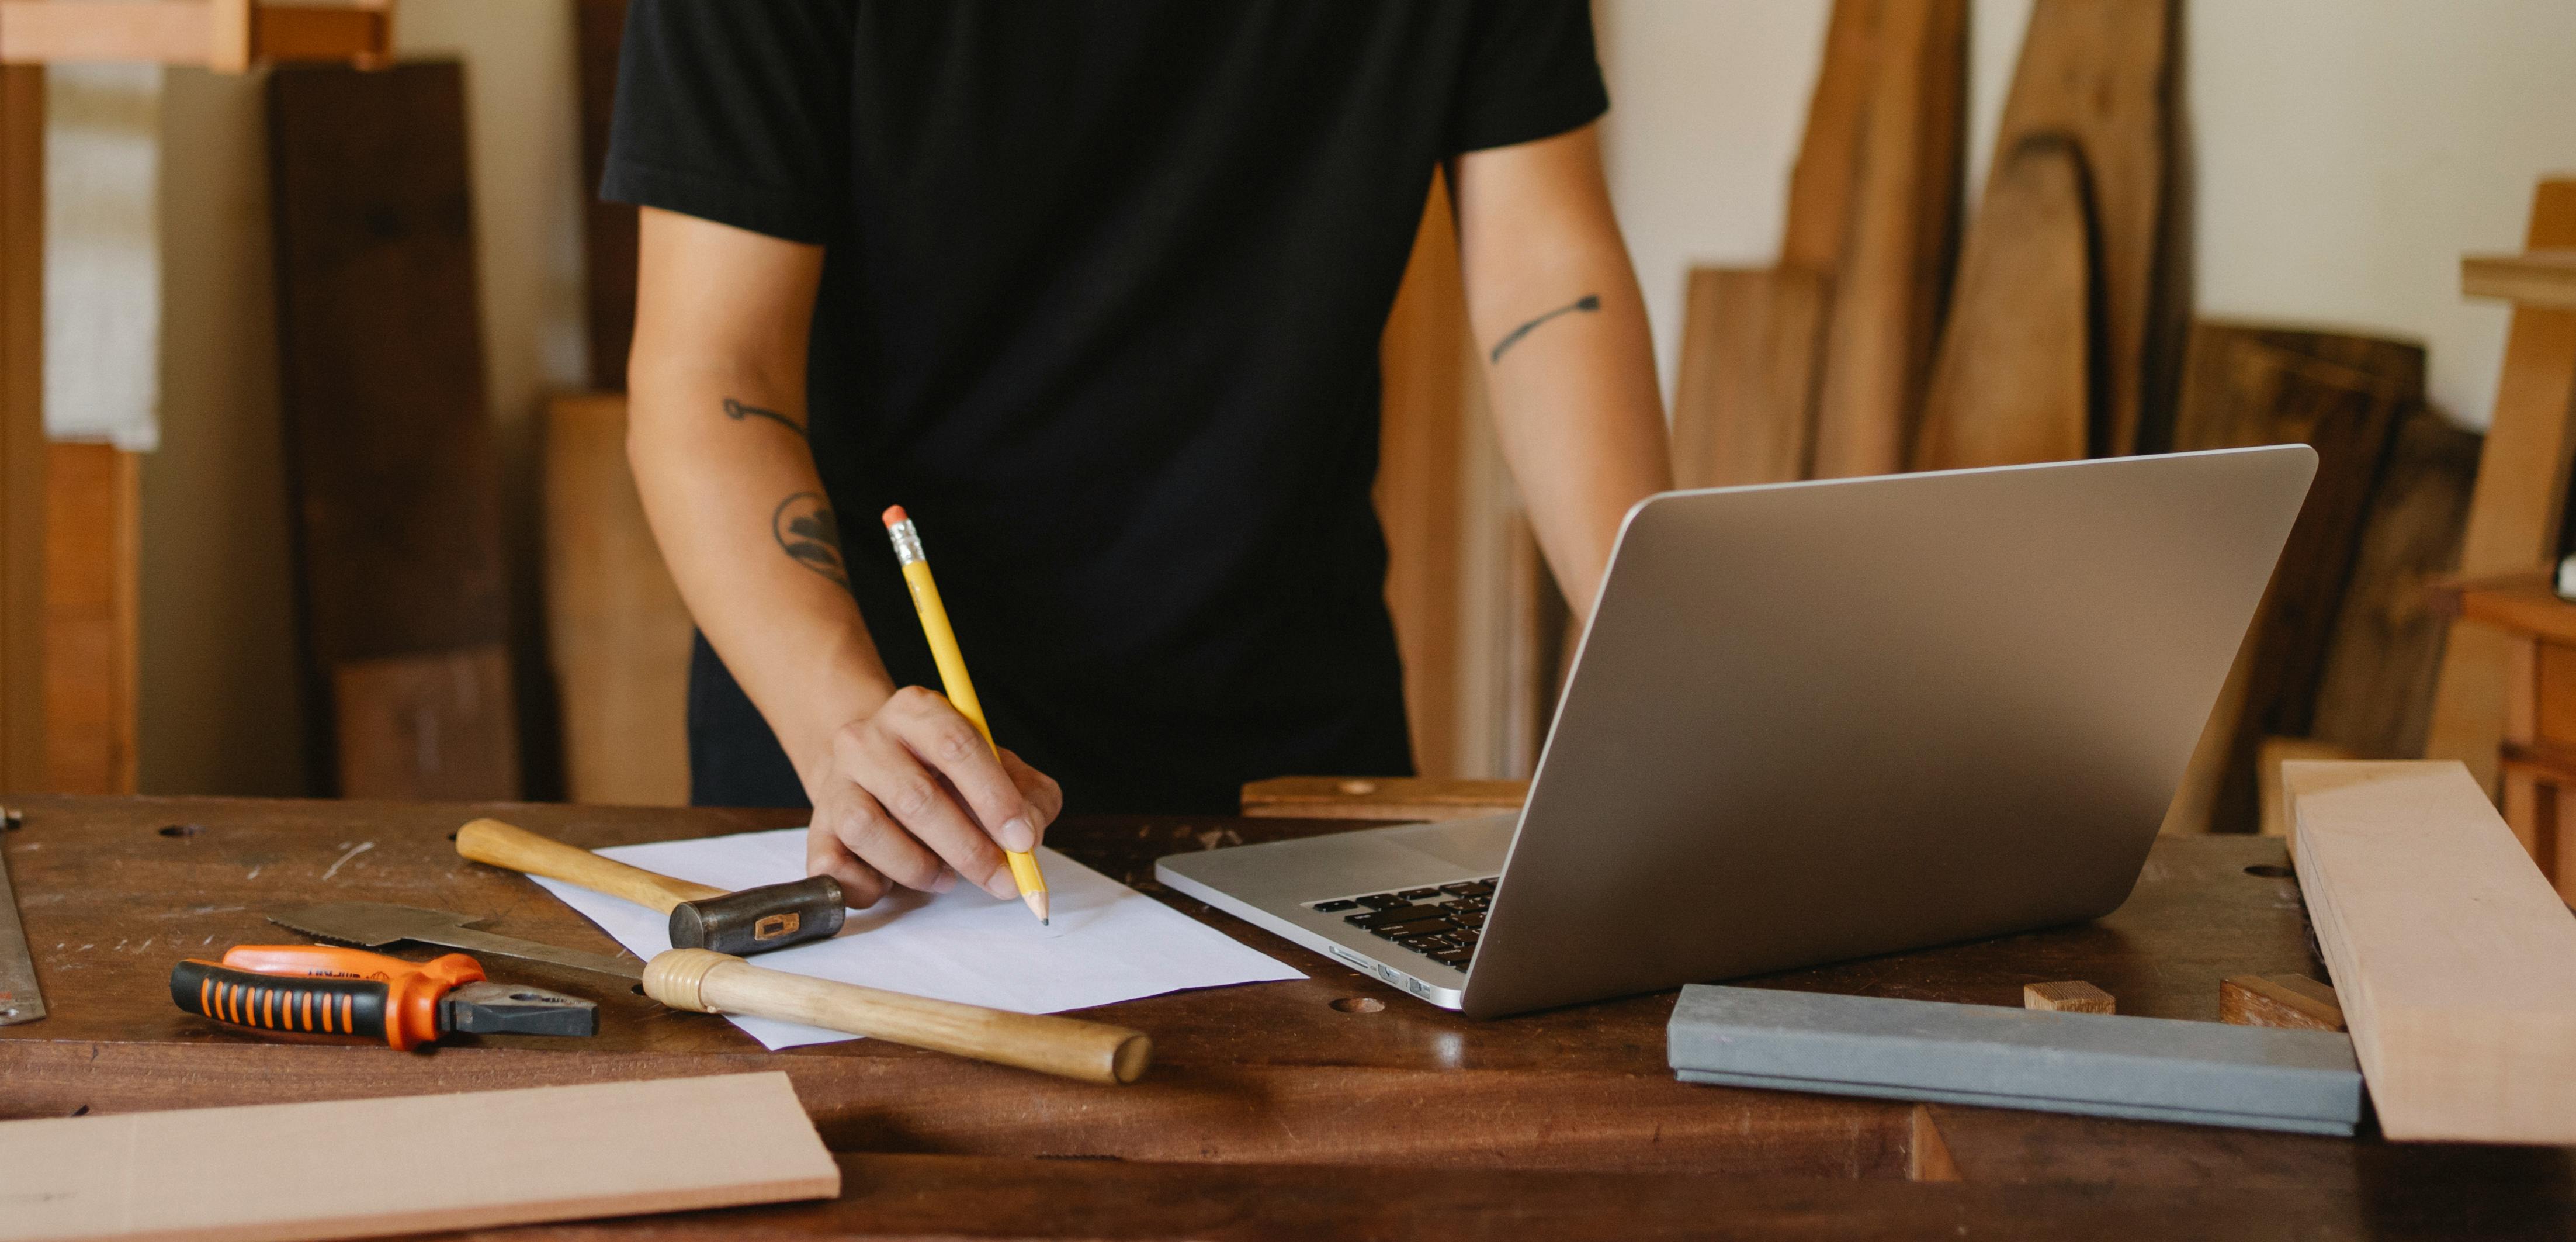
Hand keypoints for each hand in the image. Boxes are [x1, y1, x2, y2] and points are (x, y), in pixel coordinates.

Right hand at [802, 686, 1063, 907]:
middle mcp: (866, 740)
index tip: (1023, 840)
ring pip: (868, 830)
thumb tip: (1029, 834)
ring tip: (945, 876)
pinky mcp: (816, 830)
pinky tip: (893, 883)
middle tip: (1001, 879)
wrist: (872, 772)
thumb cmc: (946, 774)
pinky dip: (868, 886)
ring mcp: (835, 785)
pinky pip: (832, 868)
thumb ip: (1029, 795)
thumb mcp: (997, 767)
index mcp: (916, 710)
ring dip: (918, 867)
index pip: (956, 744)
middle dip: (968, 848)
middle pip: (916, 796)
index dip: (994, 796)